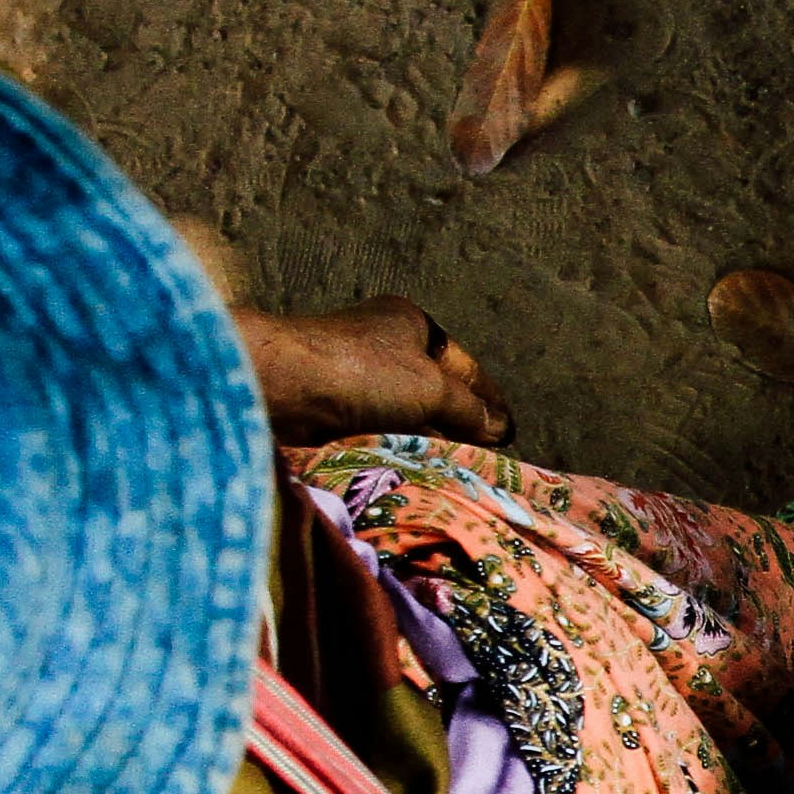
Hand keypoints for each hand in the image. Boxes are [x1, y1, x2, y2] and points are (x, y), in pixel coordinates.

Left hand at [239, 300, 509, 447]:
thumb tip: (500, 430)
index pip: (464, 365)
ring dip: (428, 440)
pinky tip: (416, 468)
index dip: (490, 399)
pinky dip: (399, 447)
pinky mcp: (333, 406)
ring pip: (407, 414)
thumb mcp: (434, 388)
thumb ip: (471, 410)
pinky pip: (380, 430)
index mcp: (410, 323)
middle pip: (435, 391)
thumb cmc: (364, 373)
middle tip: (484, 459)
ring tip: (455, 470)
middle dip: (459, 423)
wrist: (284, 387)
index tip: (508, 433)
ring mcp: (356, 376)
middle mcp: (383, 345)